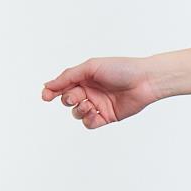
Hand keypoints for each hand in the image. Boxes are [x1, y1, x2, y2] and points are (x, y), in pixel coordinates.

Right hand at [40, 57, 162, 127]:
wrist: (144, 81)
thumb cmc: (121, 69)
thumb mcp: (91, 67)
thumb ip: (68, 76)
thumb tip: (48, 85)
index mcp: (85, 77)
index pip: (62, 86)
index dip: (51, 92)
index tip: (45, 96)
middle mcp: (90, 91)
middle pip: (67, 100)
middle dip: (68, 99)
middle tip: (77, 96)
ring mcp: (98, 104)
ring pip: (76, 113)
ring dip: (79, 110)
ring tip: (89, 104)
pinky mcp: (107, 117)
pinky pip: (89, 123)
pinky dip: (89, 119)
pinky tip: (96, 113)